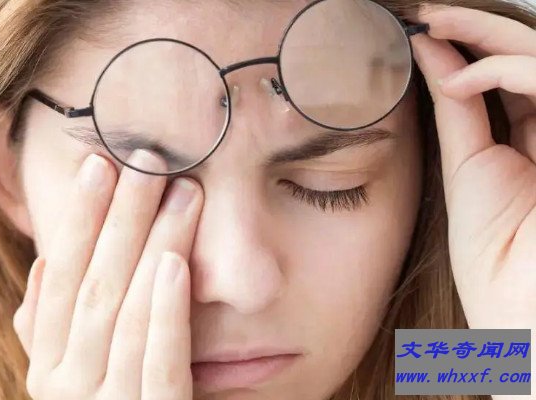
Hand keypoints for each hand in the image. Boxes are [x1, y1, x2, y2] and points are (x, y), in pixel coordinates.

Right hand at [12, 150, 202, 399]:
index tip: (101, 164)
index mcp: (50, 365)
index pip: (61, 277)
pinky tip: (175, 265)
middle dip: (120, 219)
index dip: (79, 219)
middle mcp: (65, 386)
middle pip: (94, 285)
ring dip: (151, 247)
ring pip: (124, 314)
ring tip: (179, 193)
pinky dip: (163, 312)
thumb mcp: (85, 368)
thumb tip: (44, 264)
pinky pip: (157, 364)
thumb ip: (59, 326)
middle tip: (148, 160)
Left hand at [409, 4, 535, 397]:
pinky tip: (457, 79)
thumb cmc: (497, 261)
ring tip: (432, 23)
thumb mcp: (469, 173)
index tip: (423, 36)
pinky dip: (504, 68)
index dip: (469, 55)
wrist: (526, 318)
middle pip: (528, 62)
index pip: (509, 84)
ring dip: (488, 33)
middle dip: (479, 30)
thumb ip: (459, 115)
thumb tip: (430, 60)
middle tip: (428, 13)